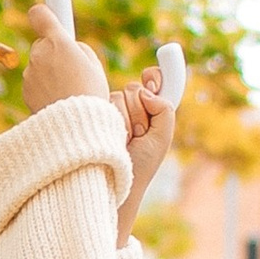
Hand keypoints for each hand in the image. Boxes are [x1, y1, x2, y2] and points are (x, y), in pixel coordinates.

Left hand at [22, 0, 107, 112]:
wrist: (75, 127)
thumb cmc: (91, 95)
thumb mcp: (94, 66)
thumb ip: (79, 49)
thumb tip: (69, 47)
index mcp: (58, 42)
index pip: (40, 15)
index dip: (42, 15)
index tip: (44, 15)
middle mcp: (40, 54)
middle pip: (44, 45)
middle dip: (54, 54)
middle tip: (73, 70)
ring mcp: (30, 72)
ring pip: (39, 66)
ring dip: (50, 74)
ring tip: (68, 90)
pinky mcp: (25, 90)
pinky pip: (35, 83)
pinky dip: (43, 89)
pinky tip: (58, 100)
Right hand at [115, 65, 175, 239]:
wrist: (115, 181)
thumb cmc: (141, 165)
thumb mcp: (162, 138)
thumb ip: (164, 110)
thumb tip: (147, 91)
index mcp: (150, 110)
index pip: (153, 81)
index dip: (155, 77)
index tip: (152, 85)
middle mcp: (131, 107)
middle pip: (135, 88)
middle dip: (140, 112)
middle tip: (138, 134)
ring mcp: (111, 111)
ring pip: (120, 96)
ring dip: (126, 121)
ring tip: (124, 140)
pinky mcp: (94, 115)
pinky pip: (104, 104)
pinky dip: (113, 121)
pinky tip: (111, 136)